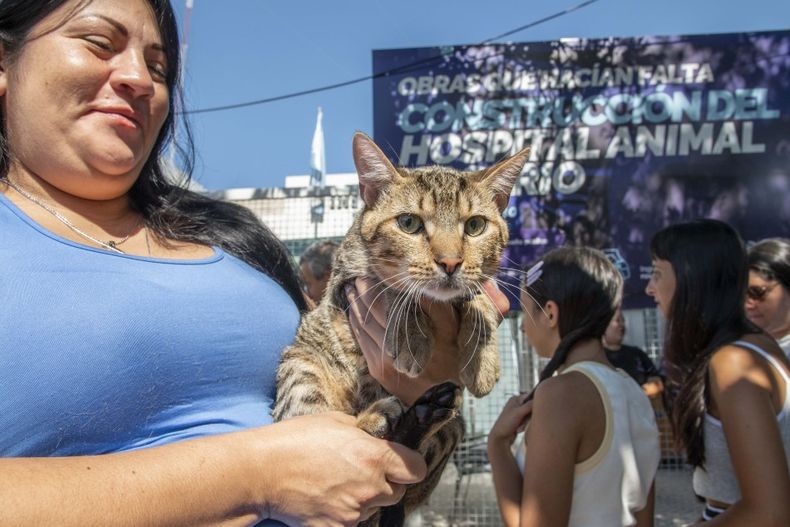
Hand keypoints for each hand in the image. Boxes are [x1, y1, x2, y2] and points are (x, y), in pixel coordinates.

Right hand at [259, 412, 425, 525]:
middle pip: (398, 492)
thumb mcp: (335, 421)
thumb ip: (362, 432)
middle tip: (362, 472)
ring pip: (374, 508)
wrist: (262, 472)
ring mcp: (354, 512)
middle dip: (386, 483)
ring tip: (336, 483)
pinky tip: (326, 499)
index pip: (416, 469)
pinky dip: (343, 514)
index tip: (401, 463)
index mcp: (374, 457)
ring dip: (364, 498)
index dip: (410, 465)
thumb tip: (373, 437)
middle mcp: (370, 487)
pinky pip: (352, 522)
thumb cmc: (295, 440)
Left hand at [346, 277, 508, 404]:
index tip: (369, 273)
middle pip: (368, 314)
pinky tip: (353, 314)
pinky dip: (355, 326)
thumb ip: (436, 308)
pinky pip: (361, 342)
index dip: (373, 289)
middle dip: (360, 294)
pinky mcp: (377, 370)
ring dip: (354, 308)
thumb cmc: (451, 361)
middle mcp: (389, 348)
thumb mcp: (451, 331)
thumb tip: (419, 287)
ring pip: (361, 328)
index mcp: (406, 336)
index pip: (382, 305)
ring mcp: (380, 361)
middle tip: (356, 278)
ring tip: (350, 291)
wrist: (441, 401)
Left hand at [489, 393, 532, 446]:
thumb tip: (541, 399)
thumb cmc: (506, 424)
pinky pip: (529, 421)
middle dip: (529, 416)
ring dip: (527, 422)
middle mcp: (517, 403)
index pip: (532, 396)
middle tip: (522, 422)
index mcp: (516, 398)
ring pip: (531, 415)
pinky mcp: (520, 420)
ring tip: (519, 427)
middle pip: (533, 407)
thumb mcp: (519, 413)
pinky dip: (525, 426)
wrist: (500, 438)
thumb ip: (529, 405)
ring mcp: (519, 412)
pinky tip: (518, 429)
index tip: (534, 412)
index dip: (536, 403)